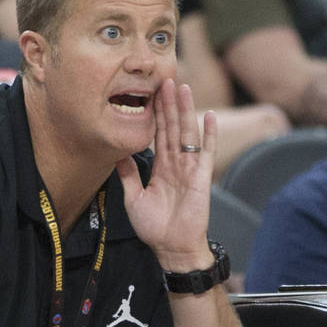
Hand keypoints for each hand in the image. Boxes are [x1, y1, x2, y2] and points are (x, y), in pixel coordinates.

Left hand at [117, 79, 214, 270]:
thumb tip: (117, 154)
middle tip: (165, 80)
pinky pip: (205, 152)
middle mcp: (175, 163)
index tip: (150, 94)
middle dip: (168, 105)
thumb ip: (128, 175)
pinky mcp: (201, 176)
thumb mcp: (134, 197)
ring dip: (185, 111)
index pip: (157, 135)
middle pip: (171, 128)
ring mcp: (189, 168)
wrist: (172, 247)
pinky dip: (208, 134)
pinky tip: (208, 115)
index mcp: (160, 167)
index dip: (154, 115)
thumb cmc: (154, 226)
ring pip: (186, 133)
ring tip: (182, 89)